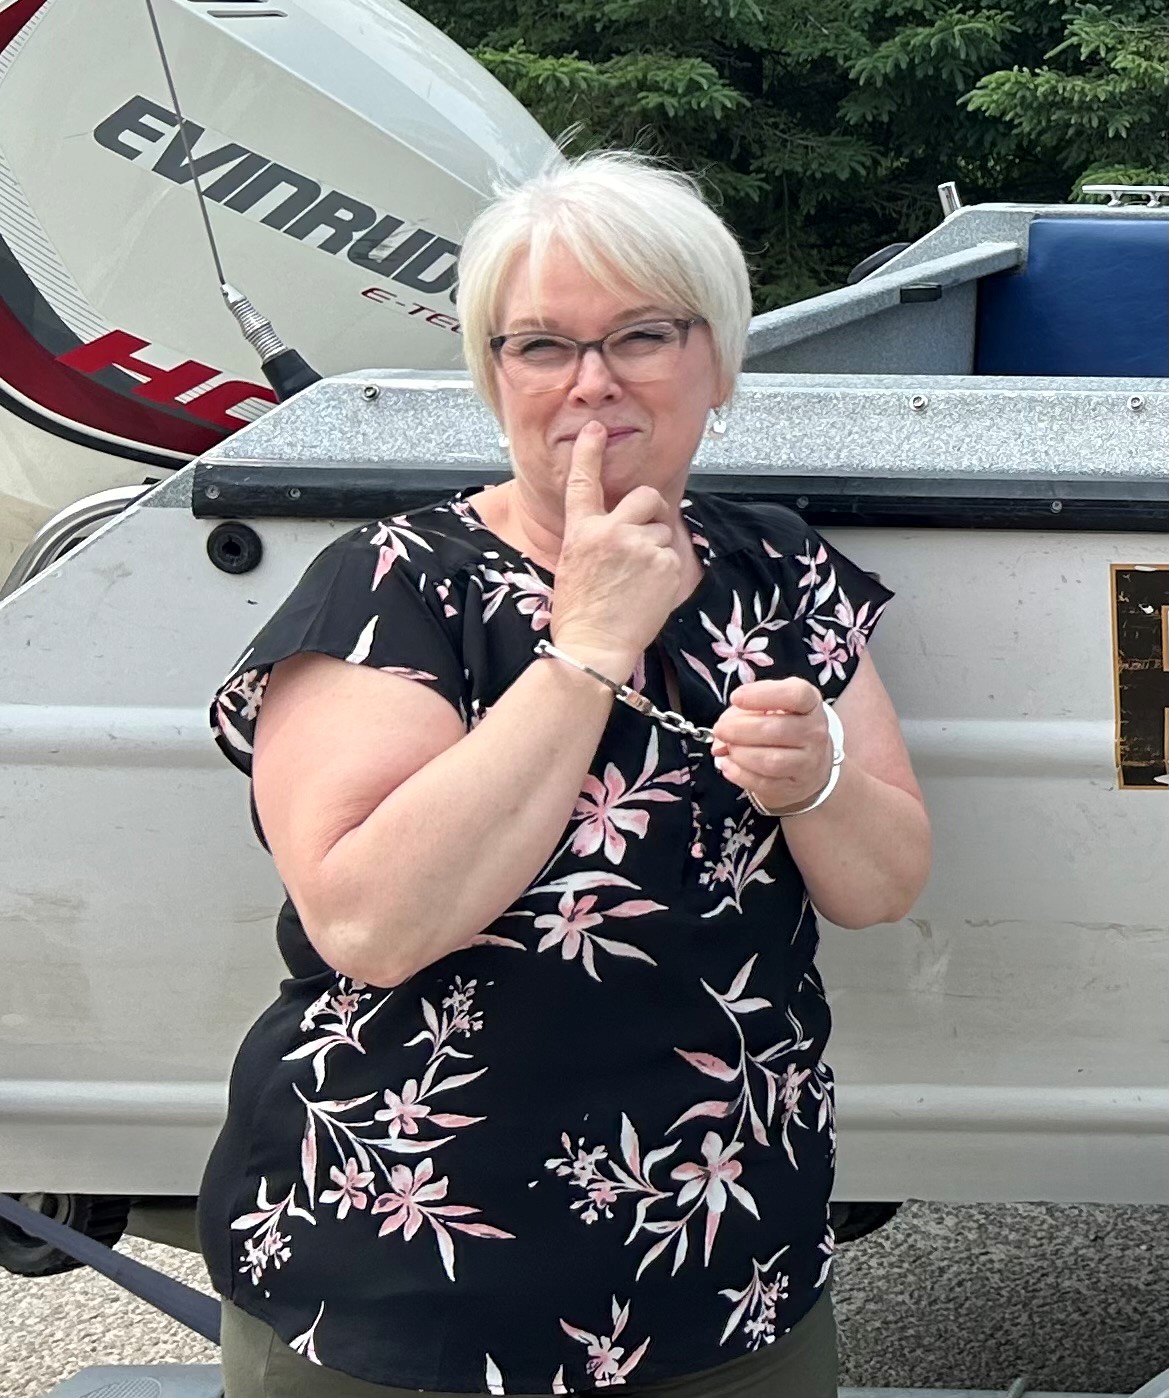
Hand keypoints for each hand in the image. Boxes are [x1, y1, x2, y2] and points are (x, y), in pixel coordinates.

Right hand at [550, 421, 682, 679]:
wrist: (593, 648)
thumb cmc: (580, 616)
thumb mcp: (574, 567)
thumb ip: (595, 541)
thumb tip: (617, 531)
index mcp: (582, 531)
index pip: (583, 482)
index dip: (589, 453)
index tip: (595, 431)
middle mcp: (611, 531)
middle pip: (645, 497)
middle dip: (651, 510)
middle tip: (645, 532)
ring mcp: (640, 546)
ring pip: (663, 530)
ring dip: (657, 548)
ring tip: (639, 581)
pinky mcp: (665, 563)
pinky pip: (673, 555)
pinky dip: (666, 571)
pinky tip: (649, 592)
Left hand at [711, 678, 832, 811]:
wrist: (808, 762)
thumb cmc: (782, 725)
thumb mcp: (768, 706)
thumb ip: (742, 711)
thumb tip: (721, 732)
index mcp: (810, 703)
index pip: (795, 695)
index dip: (762, 695)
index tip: (736, 697)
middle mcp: (814, 732)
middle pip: (775, 729)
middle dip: (739, 729)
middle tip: (721, 729)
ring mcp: (808, 762)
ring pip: (770, 761)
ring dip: (740, 754)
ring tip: (728, 747)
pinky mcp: (794, 786)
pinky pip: (763, 783)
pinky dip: (739, 774)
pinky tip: (729, 764)